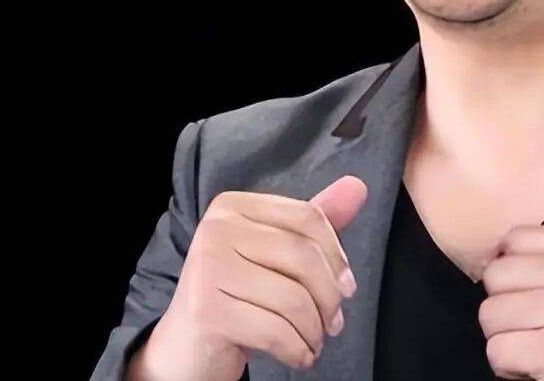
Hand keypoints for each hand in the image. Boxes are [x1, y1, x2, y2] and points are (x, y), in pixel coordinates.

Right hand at [127, 175, 367, 380]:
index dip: (337, 256)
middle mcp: (216, 228)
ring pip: (292, 297)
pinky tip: (300, 356)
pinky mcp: (207, 310)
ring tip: (315, 340)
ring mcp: (208, 267)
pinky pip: (275, 330)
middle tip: (334, 322)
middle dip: (329, 296)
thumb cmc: (237, 295)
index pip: (307, 217)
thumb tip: (358, 186)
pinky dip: (297, 349)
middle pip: (303, 255)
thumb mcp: (276, 255)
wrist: (185, 349)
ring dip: (314, 329)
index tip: (347, 285)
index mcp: (234, 206)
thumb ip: (315, 223)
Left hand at [477, 224, 543, 380]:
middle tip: (529, 322)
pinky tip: (532, 363)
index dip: (511, 268)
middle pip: (496, 274)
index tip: (526, 290)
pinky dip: (507, 365)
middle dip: (503, 302)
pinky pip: (497, 350)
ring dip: (503, 335)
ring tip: (532, 342)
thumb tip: (499, 254)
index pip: (515, 238)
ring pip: (490, 313)